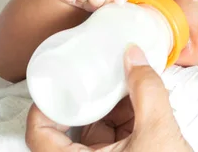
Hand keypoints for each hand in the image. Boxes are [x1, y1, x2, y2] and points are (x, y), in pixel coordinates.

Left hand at [25, 45, 192, 151]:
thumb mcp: (158, 129)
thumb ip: (146, 89)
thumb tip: (133, 56)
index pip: (39, 135)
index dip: (44, 106)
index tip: (58, 83)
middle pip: (70, 131)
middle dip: (88, 101)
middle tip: (95, 76)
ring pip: (95, 135)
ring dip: (110, 109)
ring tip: (124, 85)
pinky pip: (113, 140)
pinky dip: (124, 121)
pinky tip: (138, 103)